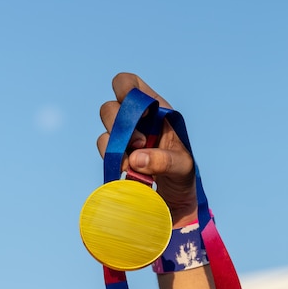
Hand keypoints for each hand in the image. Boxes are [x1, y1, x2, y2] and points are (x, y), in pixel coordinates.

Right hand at [97, 73, 197, 226]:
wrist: (173, 203)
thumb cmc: (182, 177)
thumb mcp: (183, 166)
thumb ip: (164, 160)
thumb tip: (136, 158)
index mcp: (154, 111)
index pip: (130, 84)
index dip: (127, 91)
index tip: (139, 113)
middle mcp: (134, 122)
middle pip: (110, 107)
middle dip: (121, 125)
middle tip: (139, 143)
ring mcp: (122, 141)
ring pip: (105, 131)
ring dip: (117, 146)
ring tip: (135, 164)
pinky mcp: (115, 159)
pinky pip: (105, 152)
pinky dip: (113, 161)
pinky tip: (128, 171)